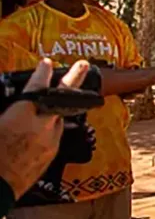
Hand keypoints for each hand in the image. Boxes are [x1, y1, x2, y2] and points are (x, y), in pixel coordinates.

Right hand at [0, 59, 89, 196]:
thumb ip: (5, 111)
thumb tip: (11, 106)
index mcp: (21, 118)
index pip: (37, 88)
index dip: (42, 74)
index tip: (46, 63)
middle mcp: (41, 127)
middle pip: (61, 98)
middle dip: (74, 79)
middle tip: (83, 65)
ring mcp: (49, 142)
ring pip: (57, 118)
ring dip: (55, 109)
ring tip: (51, 102)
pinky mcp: (51, 155)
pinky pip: (53, 135)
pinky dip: (48, 127)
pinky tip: (39, 129)